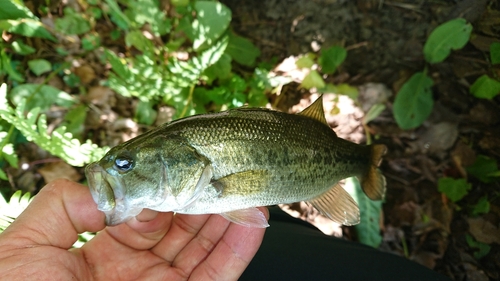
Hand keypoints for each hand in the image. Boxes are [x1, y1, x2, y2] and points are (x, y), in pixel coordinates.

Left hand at [0, 179, 266, 279]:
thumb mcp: (25, 244)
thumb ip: (64, 205)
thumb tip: (109, 188)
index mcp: (103, 251)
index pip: (147, 213)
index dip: (168, 190)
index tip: (186, 168)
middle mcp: (138, 268)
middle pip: (183, 228)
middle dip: (207, 200)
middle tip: (230, 173)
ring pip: (205, 249)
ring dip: (229, 220)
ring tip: (249, 191)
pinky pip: (217, 276)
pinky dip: (238, 252)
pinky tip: (252, 224)